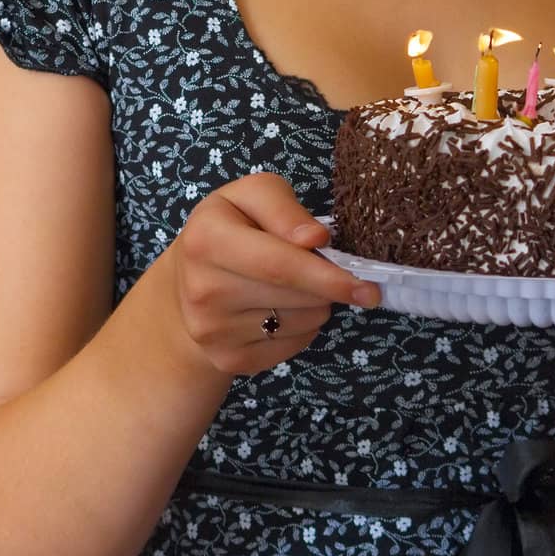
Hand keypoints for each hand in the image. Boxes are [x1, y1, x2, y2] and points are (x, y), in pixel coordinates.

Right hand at [167, 173, 379, 376]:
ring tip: (293, 283)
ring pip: (301, 323)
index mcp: (207, 240)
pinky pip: (292, 347)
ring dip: (316, 303)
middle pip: (296, 297)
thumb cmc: (231, 225)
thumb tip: (316, 239)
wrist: (188, 279)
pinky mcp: (227, 360)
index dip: (326, 276)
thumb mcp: (251, 195)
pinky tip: (281, 307)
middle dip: (326, 283)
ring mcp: (212, 333)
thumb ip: (283, 208)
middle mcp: (203, 291)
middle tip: (324, 266)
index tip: (367, 286)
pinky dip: (302, 326)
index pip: (278, 265)